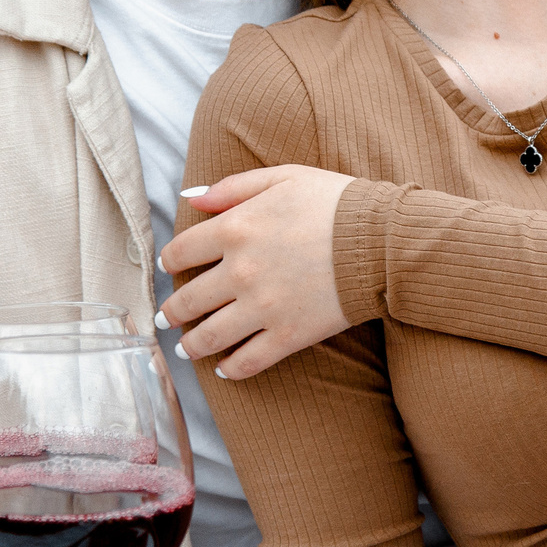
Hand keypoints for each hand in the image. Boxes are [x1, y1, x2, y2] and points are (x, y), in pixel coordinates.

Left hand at [157, 166, 355, 378]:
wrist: (380, 240)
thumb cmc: (335, 201)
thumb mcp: (282, 177)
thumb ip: (232, 187)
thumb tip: (190, 198)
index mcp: (235, 228)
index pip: (181, 252)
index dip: (169, 263)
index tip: (169, 269)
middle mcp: (240, 271)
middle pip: (188, 300)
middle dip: (171, 313)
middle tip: (166, 320)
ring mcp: (262, 307)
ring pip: (210, 336)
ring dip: (191, 345)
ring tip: (186, 349)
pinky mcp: (288, 335)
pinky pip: (249, 361)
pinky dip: (232, 369)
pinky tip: (225, 369)